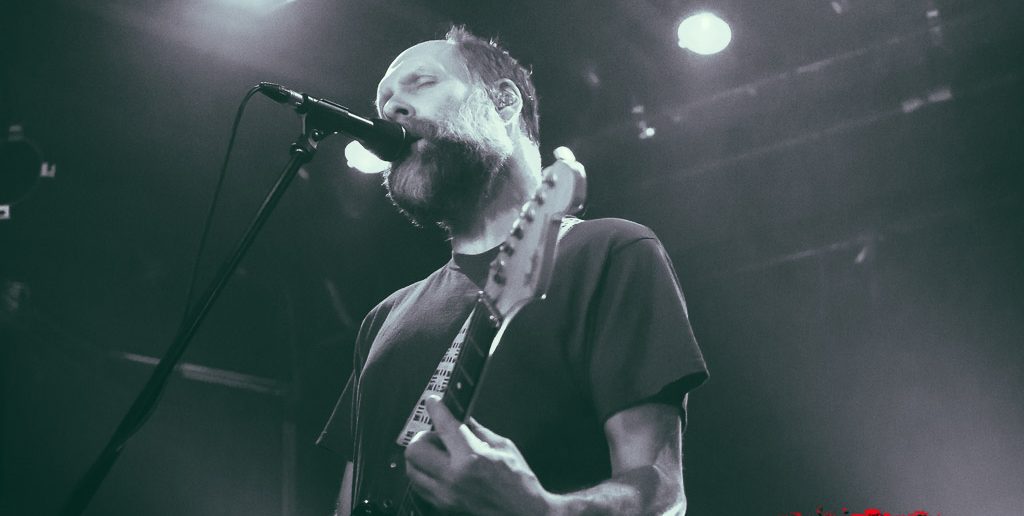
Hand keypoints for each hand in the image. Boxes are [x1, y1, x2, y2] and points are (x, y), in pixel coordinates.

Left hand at [404, 396, 554, 514]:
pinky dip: (424, 474)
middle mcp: (454, 478)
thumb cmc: (519, 483)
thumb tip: (463, 418)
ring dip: (421, 457)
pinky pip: (420, 486)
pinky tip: (440, 470)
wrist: (524, 513)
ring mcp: (446, 495)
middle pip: (414, 450)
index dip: (436, 408)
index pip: (444, 426)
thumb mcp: (504, 447)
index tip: (433, 402)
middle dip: (422, 437)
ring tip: (438, 454)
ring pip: (411, 469)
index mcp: (472, 459)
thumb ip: (478, 431)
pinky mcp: (444, 507)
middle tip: (436, 435)